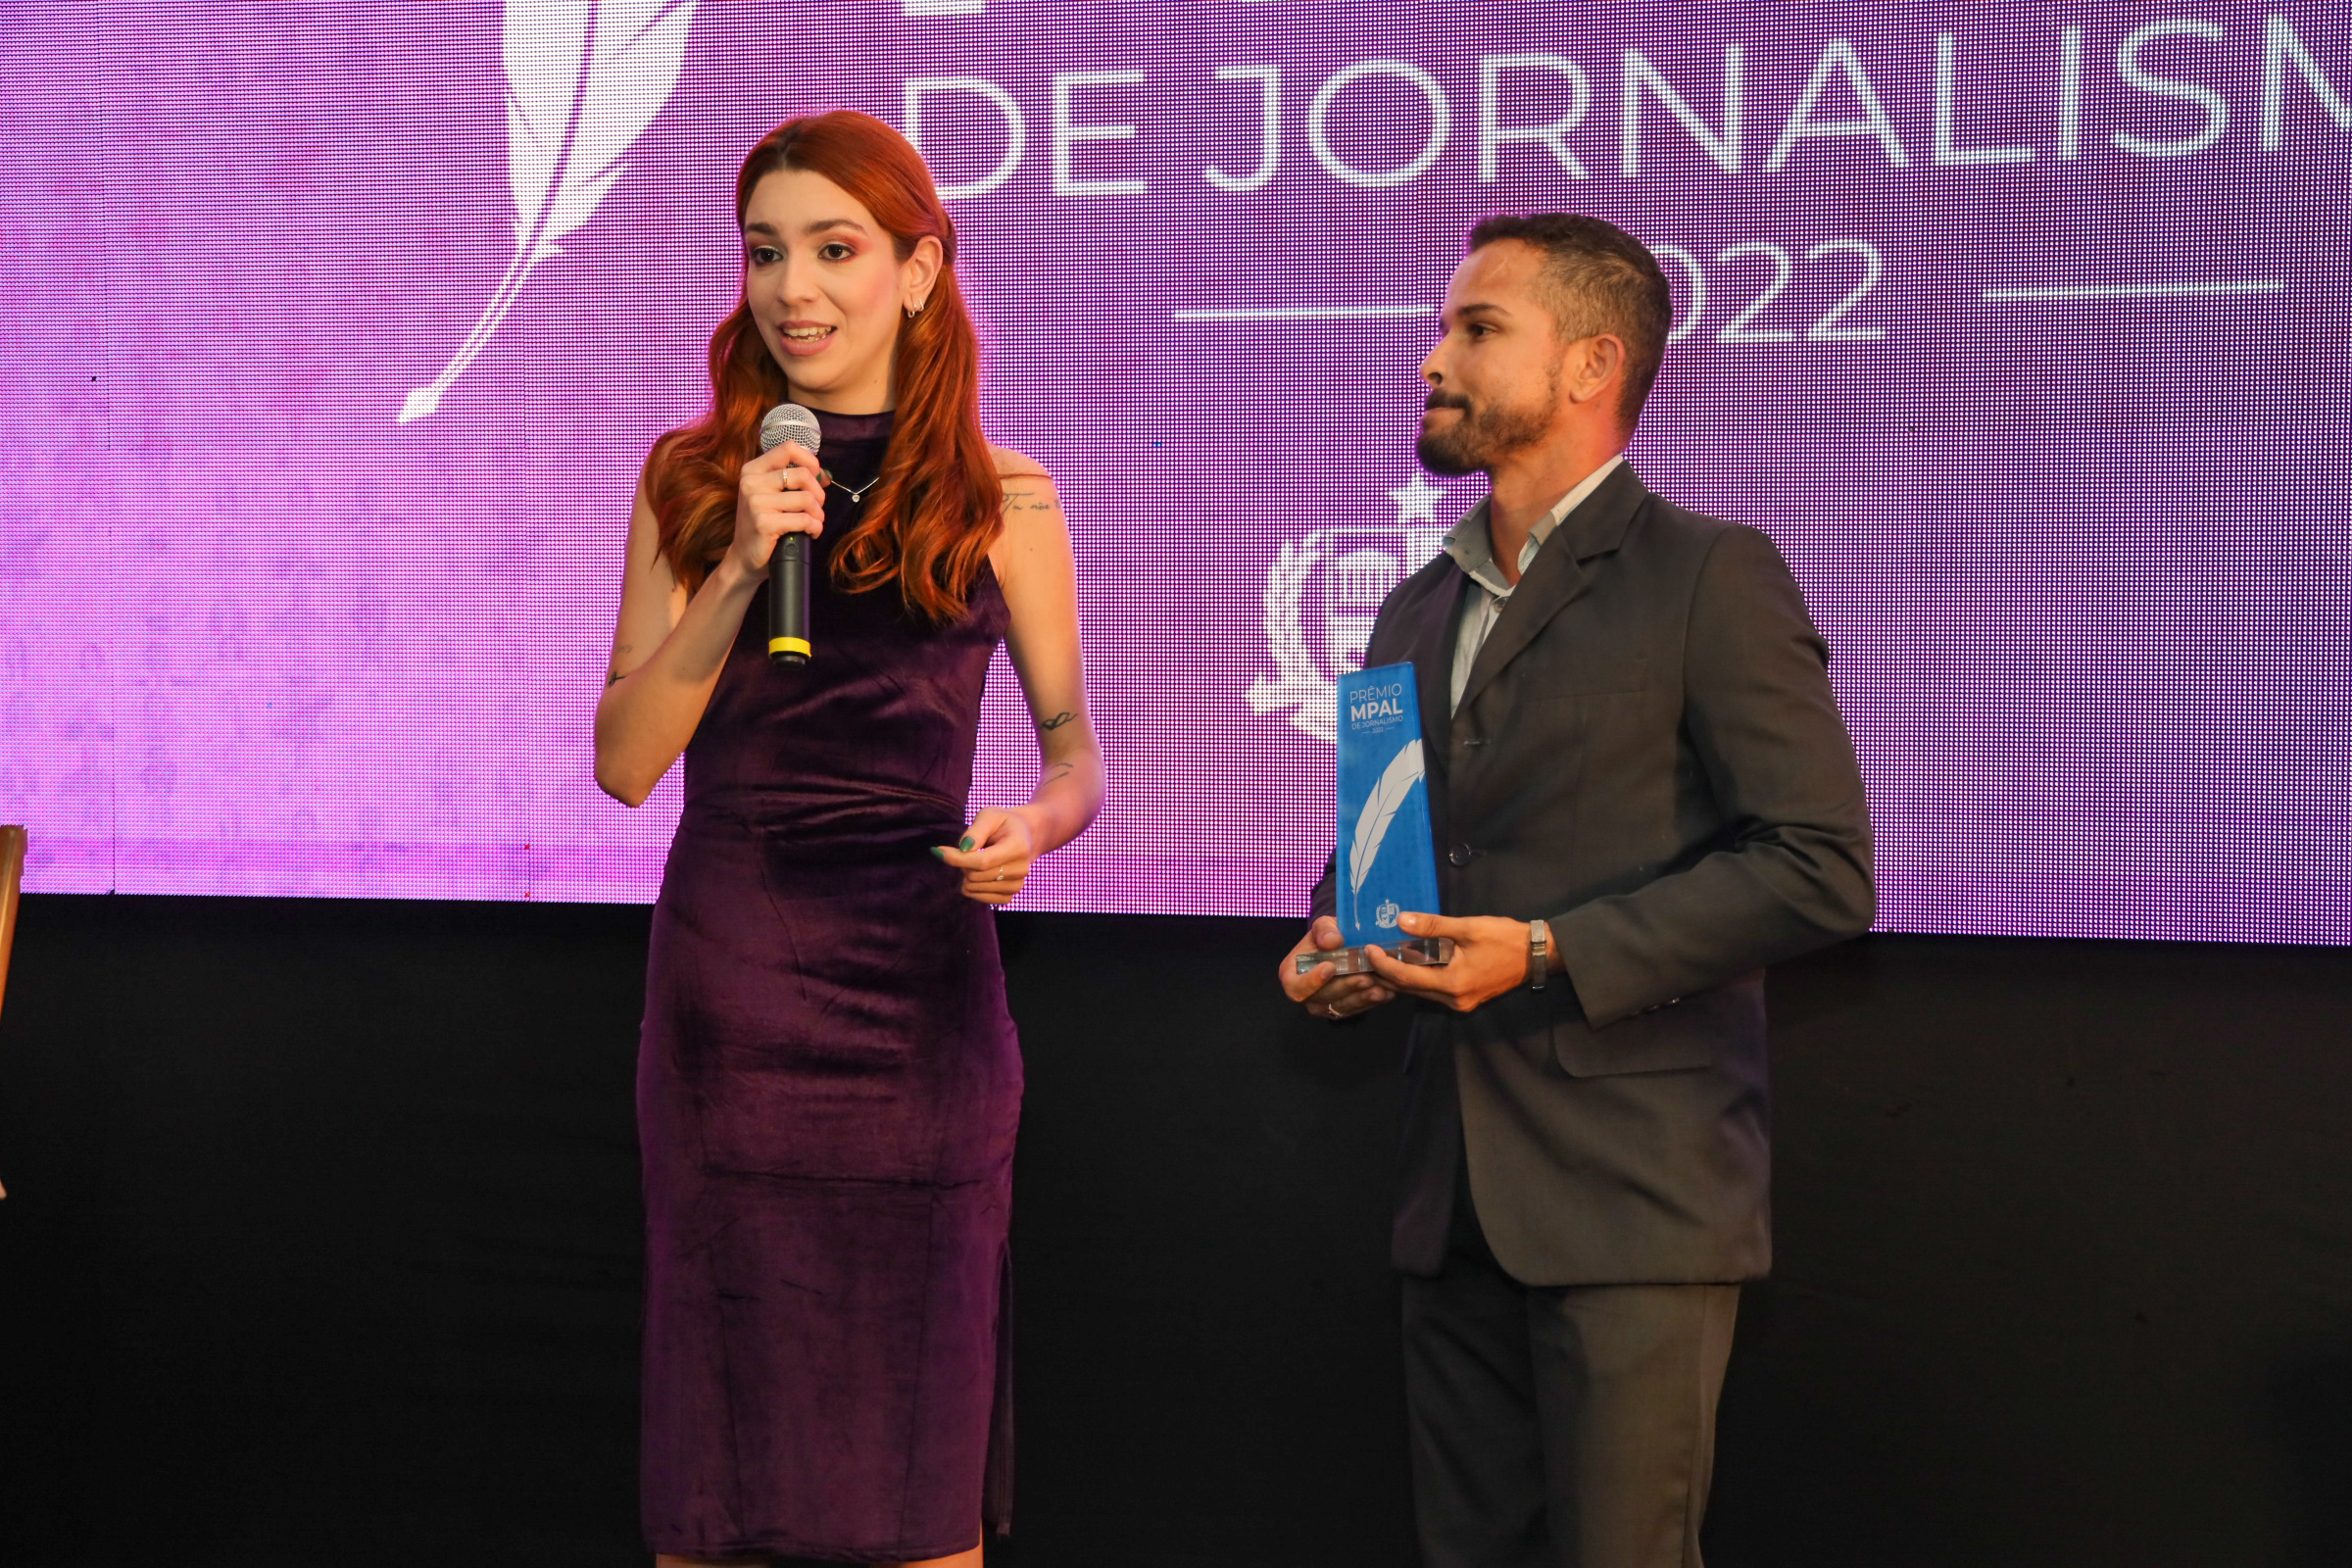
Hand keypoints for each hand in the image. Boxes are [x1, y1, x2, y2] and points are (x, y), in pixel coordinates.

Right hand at [725, 440, 824, 578]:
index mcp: (752, 470)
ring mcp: (756, 502)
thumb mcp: (770, 495)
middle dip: (819, 494)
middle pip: (803, 474)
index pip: (788, 448)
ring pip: (807, 499)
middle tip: (817, 508)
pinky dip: (815, 527)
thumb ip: (792, 480)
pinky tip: (811, 532)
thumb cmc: (763, 524)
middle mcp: (751, 482)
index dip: (810, 461)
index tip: (817, 477)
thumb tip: (824, 475)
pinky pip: (804, 519)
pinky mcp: (764, 523)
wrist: (744, 557)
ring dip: (818, 514)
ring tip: (813, 523)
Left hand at [937, 807, 1037, 905]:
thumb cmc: (1003, 823)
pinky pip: (979, 898)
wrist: (1025, 836)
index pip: (982, 861)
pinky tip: (977, 874)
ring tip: (979, 859)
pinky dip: (971, 887)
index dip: (958, 858)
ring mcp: (1016, 886)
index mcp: (1018, 847)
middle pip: (975, 875)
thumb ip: (976, 830)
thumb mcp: (990, 815)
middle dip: (963, 862)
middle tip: (971, 849)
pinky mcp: (1009, 896)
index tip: (939, 851)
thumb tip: (963, 848)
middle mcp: (1021, 870)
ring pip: (974, 888)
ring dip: (967, 874)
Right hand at [1278, 915, 1395, 1022]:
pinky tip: (1385, 993)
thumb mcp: (1323, 926)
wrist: (1339, 947)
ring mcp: (1323, 1005)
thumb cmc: (1326, 936)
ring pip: (1342, 1007)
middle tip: (1366, 978)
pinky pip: (1355, 1010)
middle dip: (1346, 988)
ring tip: (1380, 988)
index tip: (1330, 967)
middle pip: (1323, 998)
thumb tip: (1332, 941)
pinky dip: (1371, 1002)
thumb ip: (1325, 930)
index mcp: (1292, 974)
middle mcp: (1305, 994)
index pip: (1295, 986)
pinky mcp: (1341, 1010)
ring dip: (1362, 998)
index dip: (1311, 981)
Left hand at [1363, 911, 1538, 1013]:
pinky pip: (1433, 990)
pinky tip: (1406, 964)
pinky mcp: (1465, 998)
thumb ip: (1433, 926)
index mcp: (1454, 984)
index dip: (1385, 964)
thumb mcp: (1468, 927)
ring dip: (1400, 977)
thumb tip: (1401, 921)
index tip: (1369, 950)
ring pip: (1421, 992)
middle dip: (1386, 974)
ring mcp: (1461, 1002)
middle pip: (1411, 989)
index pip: (1408, 977)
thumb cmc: (1504, 938)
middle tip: (1363, 960)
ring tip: (1379, 961)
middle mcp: (1454, 1000)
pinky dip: (1418, 978)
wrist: (1537, 954)